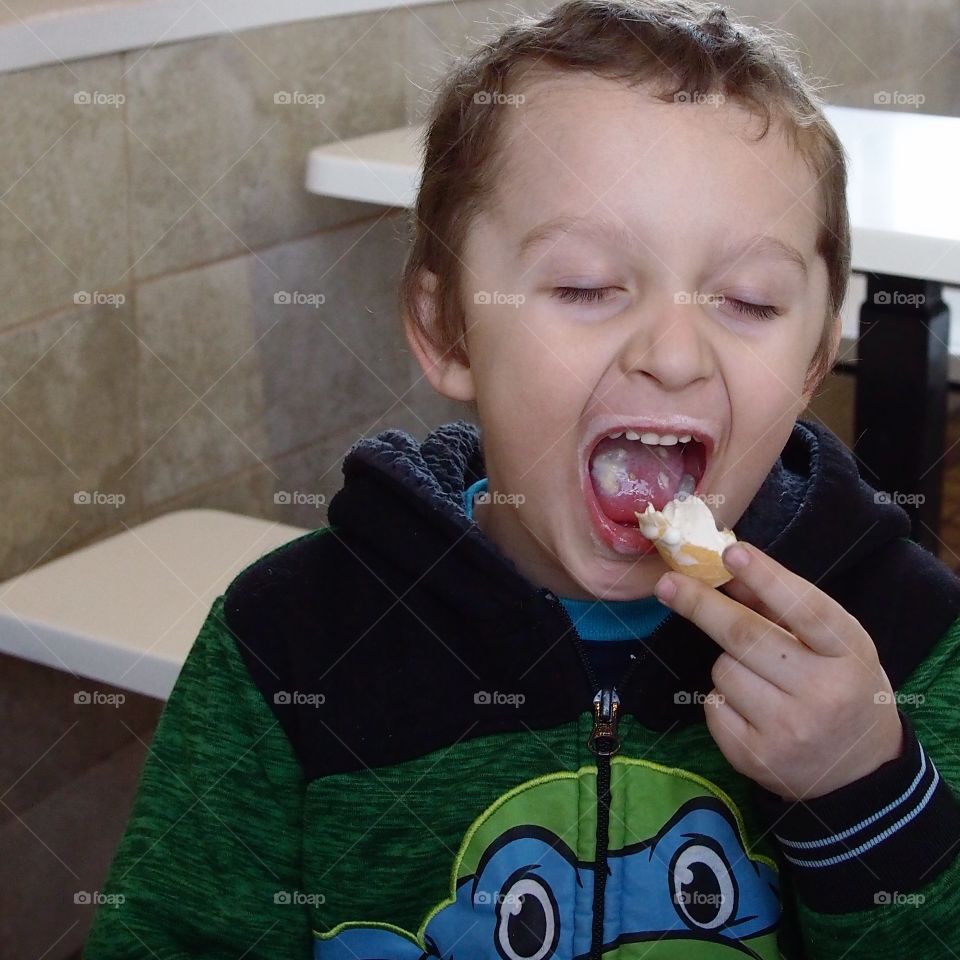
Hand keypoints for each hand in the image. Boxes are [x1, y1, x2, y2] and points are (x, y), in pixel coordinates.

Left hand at [654, 541, 903, 800]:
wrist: (860, 772)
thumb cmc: (841, 687)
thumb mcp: (833, 644)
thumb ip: (783, 606)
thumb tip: (727, 568)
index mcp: (849, 655)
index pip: (805, 609)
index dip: (766, 578)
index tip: (730, 553)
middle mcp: (823, 694)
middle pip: (745, 637)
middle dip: (700, 604)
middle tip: (668, 583)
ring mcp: (788, 730)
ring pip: (723, 670)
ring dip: (726, 662)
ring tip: (760, 679)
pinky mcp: (755, 758)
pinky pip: (713, 705)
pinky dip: (721, 698)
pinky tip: (752, 710)